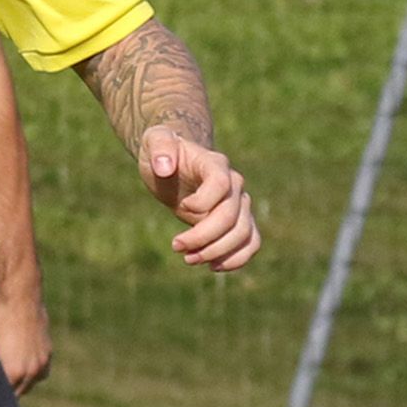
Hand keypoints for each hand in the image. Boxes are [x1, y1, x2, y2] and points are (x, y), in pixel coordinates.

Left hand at [0, 289, 52, 391]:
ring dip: (20, 382)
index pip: (2, 396)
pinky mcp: (48, 354)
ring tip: (8, 372)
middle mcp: (30, 372)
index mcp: (12, 373)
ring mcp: (42, 364)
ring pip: (29, 384)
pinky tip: (21, 363)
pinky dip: (31, 371)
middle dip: (6, 390)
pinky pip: (39, 372)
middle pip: (17, 393)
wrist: (20, 298)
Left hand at [140, 125, 257, 271]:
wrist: (177, 163)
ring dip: (218, 252)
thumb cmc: (164, 152)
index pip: (221, 184)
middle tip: (176, 246)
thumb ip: (160, 147)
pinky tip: (212, 266)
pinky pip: (251, 242)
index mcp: (215, 164)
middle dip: (203, 236)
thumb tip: (163, 167)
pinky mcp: (238, 221)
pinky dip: (237, 259)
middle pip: (231, 215)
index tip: (181, 206)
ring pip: (244, 233)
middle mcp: (234, 184)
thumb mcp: (154, 140)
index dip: (203, 202)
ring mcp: (240, 204)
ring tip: (189, 259)